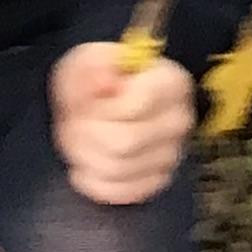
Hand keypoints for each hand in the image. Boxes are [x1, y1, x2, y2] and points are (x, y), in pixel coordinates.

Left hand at [49, 41, 194, 207]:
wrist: (107, 100)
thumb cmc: (100, 77)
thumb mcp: (88, 58)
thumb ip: (92, 68)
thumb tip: (103, 85)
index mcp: (171, 81)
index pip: (135, 103)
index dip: (101, 106)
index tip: (87, 101)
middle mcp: (178, 120)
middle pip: (125, 141)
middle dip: (87, 134)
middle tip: (72, 123)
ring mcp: (171, 155)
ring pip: (118, 169)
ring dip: (85, 156)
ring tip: (77, 141)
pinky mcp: (157, 181)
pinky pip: (121, 192)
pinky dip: (94, 181)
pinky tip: (85, 164)